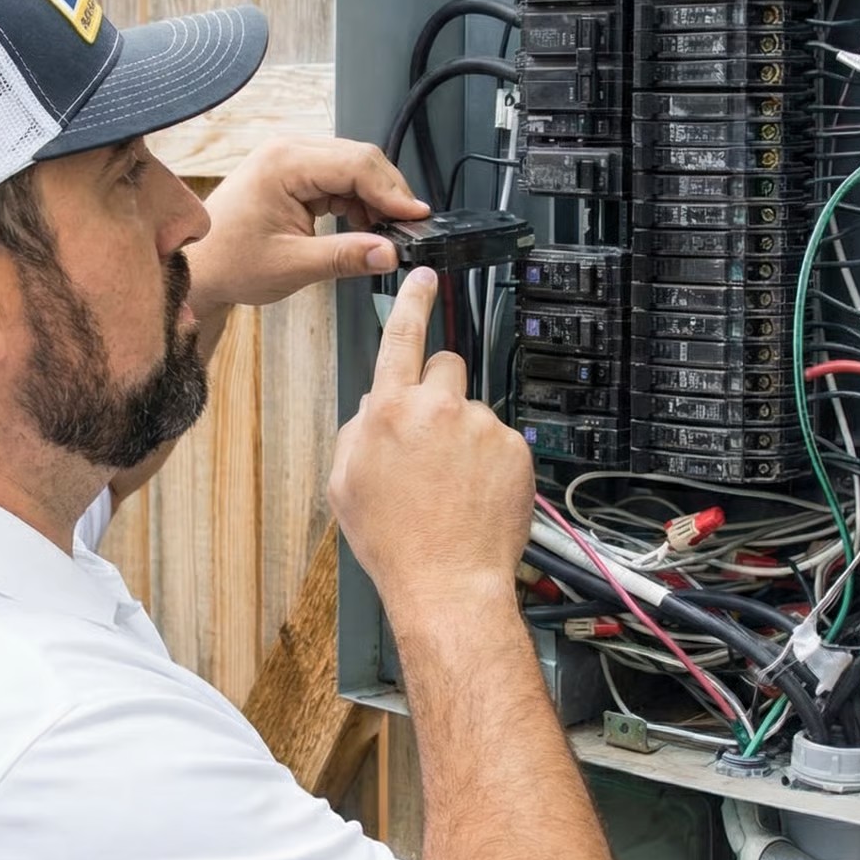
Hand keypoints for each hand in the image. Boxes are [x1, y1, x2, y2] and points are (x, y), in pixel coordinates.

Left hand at [184, 136, 429, 319]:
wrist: (199, 268)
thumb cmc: (230, 263)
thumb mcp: (294, 265)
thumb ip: (346, 257)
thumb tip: (390, 253)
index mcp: (285, 162)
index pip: (357, 165)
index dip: (392, 192)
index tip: (416, 218)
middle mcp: (288, 150)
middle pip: (359, 160)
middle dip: (387, 194)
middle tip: (408, 229)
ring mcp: (290, 159)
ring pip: (352, 169)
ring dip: (374, 199)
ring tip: (385, 234)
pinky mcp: (293, 174)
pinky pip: (338, 180)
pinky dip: (357, 202)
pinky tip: (363, 227)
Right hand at [327, 268, 533, 619]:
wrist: (446, 582)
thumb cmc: (395, 542)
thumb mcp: (345, 485)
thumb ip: (357, 432)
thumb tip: (375, 408)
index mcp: (389, 412)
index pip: (402, 336)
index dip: (412, 300)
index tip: (422, 277)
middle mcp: (437, 409)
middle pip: (447, 366)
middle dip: (441, 390)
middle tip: (435, 435)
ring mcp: (480, 427)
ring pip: (474, 411)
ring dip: (465, 436)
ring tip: (453, 487)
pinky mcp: (515, 448)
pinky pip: (502, 441)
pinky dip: (492, 462)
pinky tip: (475, 496)